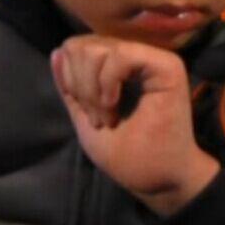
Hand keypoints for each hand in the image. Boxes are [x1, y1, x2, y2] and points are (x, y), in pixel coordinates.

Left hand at [50, 34, 220, 216]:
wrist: (157, 179)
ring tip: (108, 117)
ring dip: (93, 90)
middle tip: (98, 118)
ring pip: (97, 49)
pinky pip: (121, 54)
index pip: (77, 48)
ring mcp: (151, 58)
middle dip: (80, 86)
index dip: (70, 79)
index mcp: (115, 66)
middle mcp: (134, 55)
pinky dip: (108, 81)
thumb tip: (57, 52)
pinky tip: (114, 105)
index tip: (86, 114)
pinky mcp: (167, 65)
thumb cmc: (126, 154)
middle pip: (82, 46)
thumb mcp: (86, 117)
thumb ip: (71, 87)